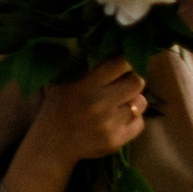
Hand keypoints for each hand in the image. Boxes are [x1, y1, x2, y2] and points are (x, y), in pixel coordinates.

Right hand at [30, 58, 149, 167]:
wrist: (51, 144)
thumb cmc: (56, 108)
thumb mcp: (62, 82)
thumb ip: (82, 66)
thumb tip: (106, 46)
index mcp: (86, 85)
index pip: (121, 64)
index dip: (127, 60)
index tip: (125, 62)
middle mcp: (100, 104)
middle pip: (137, 82)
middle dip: (133, 80)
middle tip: (126, 82)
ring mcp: (110, 124)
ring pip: (141, 104)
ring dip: (134, 101)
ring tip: (122, 102)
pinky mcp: (116, 141)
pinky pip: (139, 124)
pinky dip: (133, 120)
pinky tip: (120, 118)